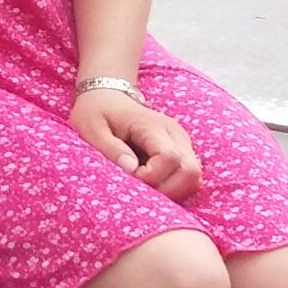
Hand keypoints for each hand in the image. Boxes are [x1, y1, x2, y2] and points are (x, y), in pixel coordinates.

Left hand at [68, 89, 202, 202]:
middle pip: (191, 171)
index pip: (170, 157)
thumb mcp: (92, 128)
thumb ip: (111, 148)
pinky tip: (151, 183)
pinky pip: (189, 178)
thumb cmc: (96, 112)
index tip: (129, 175)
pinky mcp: (182, 152)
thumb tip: (132, 169)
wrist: (107, 97)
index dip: (152, 176)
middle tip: (139, 187)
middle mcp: (174, 134)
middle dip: (167, 189)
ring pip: (195, 178)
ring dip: (173, 191)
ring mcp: (182, 143)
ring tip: (144, 186)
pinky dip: (175, 188)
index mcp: (152, 126)